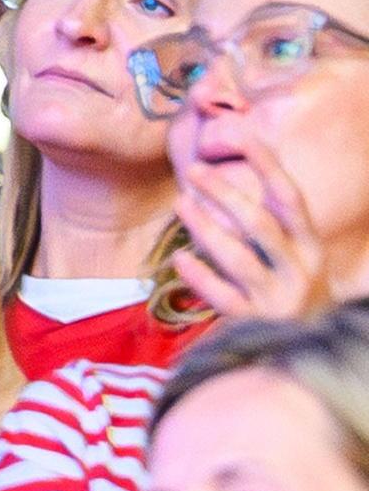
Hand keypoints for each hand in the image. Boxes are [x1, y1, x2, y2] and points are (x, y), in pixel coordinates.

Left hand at [174, 127, 336, 321]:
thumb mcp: (294, 258)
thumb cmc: (290, 292)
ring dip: (206, 228)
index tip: (243, 136)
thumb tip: (230, 182)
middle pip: (260, 224)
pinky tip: (179, 260)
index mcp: (311, 248)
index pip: (291, 199)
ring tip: (180, 203)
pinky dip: (201, 278)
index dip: (269, 166)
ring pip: (239, 258)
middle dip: (226, 194)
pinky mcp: (256, 324)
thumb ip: (270, 226)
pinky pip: (224, 298)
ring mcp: (279, 299)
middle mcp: (300, 271)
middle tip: (193, 170)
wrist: (309, 354)